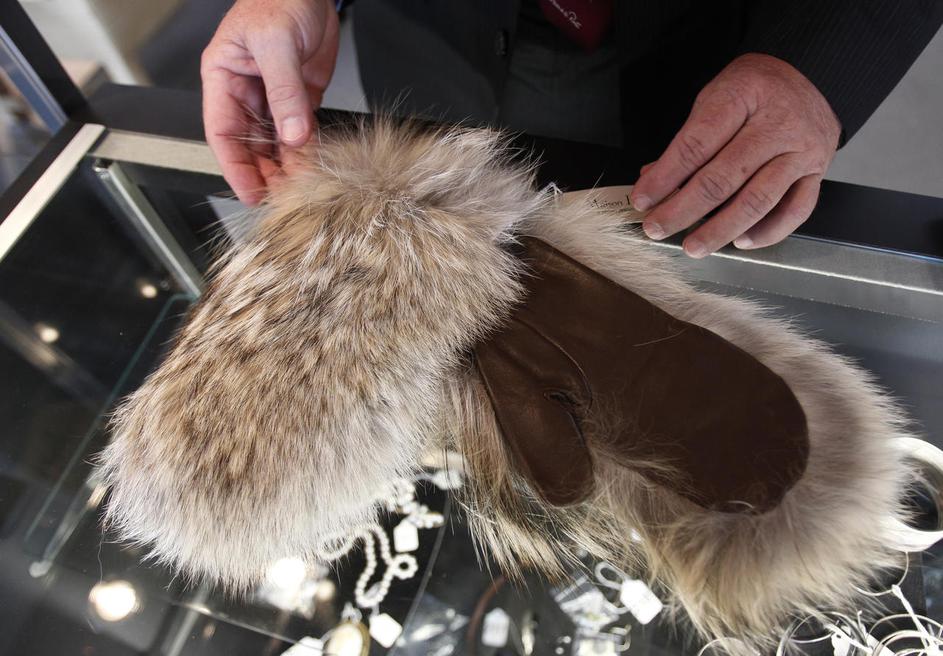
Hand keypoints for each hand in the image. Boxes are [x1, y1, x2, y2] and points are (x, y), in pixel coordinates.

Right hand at [201, 0, 338, 204]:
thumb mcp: (276, 44)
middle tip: (281, 196)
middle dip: (263, 171)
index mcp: (223, 77)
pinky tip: (313, 164)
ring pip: (274, 141)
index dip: (234, 166)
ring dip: (286, 165)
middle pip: (248, 143)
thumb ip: (284, 92)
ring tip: (300, 186)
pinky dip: (305, 149)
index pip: (222, 132)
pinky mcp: (299, 96)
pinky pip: (299, 130)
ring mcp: (273, 95)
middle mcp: (245, 90)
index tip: (249, 191)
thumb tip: (292, 135)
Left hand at [630, 53, 840, 256]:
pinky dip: (767, 232)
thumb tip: (651, 179)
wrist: (810, 79)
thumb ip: (687, 142)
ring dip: (719, 229)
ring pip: (757, 200)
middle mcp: (778, 123)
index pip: (696, 145)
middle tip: (656, 228)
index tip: (642, 199)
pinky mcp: (818, 172)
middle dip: (682, 209)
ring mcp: (801, 150)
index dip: (665, 177)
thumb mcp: (714, 99)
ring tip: (692, 246)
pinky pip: (795, 211)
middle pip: (723, 178)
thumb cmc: (754, 91)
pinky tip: (740, 241)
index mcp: (744, 94)